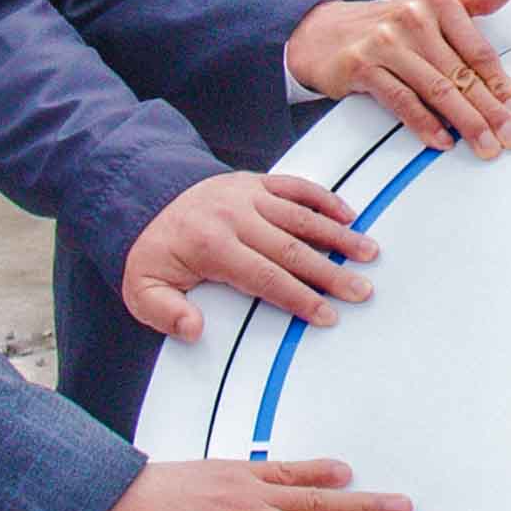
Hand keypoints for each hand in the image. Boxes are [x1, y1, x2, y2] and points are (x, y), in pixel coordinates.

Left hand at [119, 171, 376, 338]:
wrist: (143, 198)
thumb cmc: (152, 251)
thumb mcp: (141, 290)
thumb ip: (165, 313)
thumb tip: (194, 329)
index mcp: (211, 247)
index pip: (265, 277)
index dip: (299, 298)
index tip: (327, 314)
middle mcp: (234, 217)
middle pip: (292, 249)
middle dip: (331, 273)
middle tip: (362, 290)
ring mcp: (247, 195)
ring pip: (301, 217)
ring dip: (338, 235)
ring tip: (368, 252)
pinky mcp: (254, 181)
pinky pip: (295, 186)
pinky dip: (323, 198)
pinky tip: (348, 214)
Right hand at [288, 0, 510, 157]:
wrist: (322, 32)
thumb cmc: (385, 23)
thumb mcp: (426, 3)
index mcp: (436, 1)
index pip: (478, 51)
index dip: (502, 85)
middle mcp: (412, 17)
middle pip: (462, 74)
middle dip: (491, 111)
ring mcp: (386, 42)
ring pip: (437, 89)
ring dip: (466, 123)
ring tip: (485, 145)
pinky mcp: (362, 66)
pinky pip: (401, 100)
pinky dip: (424, 123)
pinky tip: (442, 141)